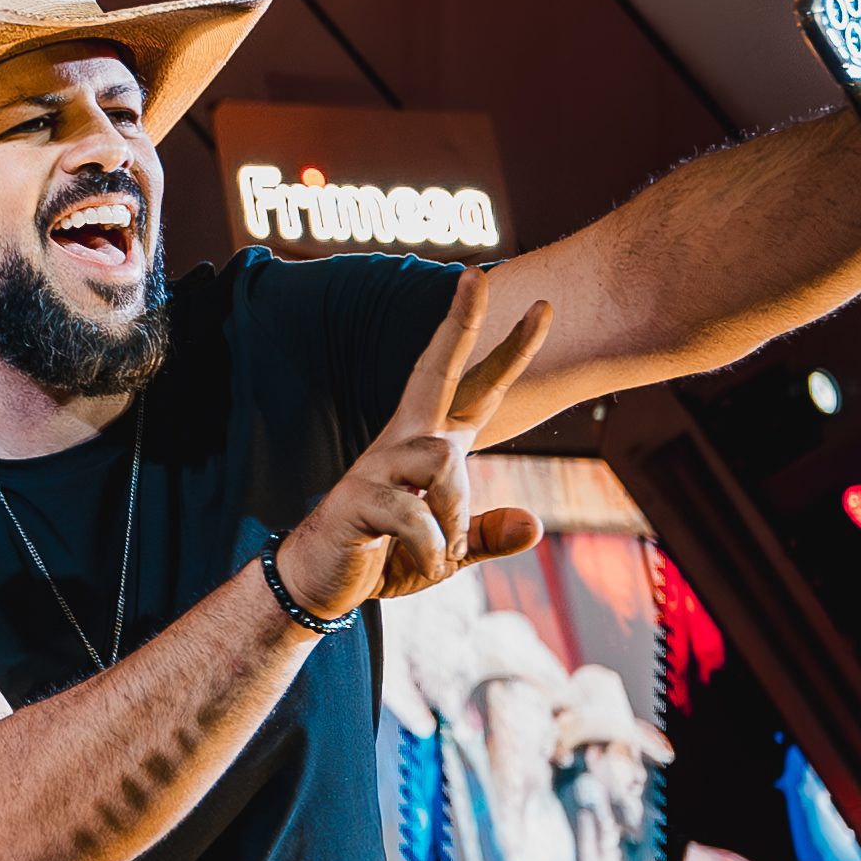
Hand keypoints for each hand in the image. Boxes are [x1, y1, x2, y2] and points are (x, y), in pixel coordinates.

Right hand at [280, 267, 550, 619]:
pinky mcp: (359, 498)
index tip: (541, 306)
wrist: (319, 583)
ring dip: (455, 513)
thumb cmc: (387, 558)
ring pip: (442, 460)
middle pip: (435, 370)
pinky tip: (428, 563)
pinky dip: (434, 549)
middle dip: (460, 323)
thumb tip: (532, 526)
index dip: (510, 350)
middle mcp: (403, 442)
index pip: (477, 389)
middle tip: (478, 276)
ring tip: (446, 548)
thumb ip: (487, 536)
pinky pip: (416, 515)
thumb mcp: (450, 551)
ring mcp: (377, 466)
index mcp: (429, 446)